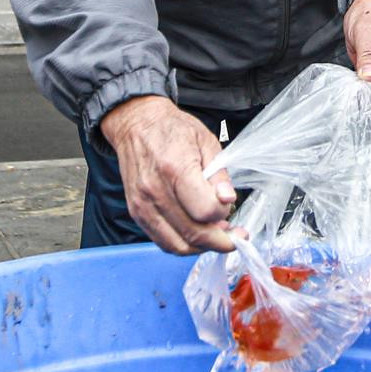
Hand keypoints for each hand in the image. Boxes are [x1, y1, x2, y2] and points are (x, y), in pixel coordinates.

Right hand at [100, 96, 236, 254]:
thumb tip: (228, 200)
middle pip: (192, 234)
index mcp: (175, 169)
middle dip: (219, 242)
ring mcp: (142, 204)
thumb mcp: (206, 141)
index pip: (205, 211)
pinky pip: (162, 241)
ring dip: (201, 247)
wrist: (137, 124)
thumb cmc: (172, 129)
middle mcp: (155, 190)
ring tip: (216, 237)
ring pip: (177, 245)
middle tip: (234, 238)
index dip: (223, 214)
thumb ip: (219, 175)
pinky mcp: (136, 212)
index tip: (229, 207)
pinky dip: (182, 244)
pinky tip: (196, 235)